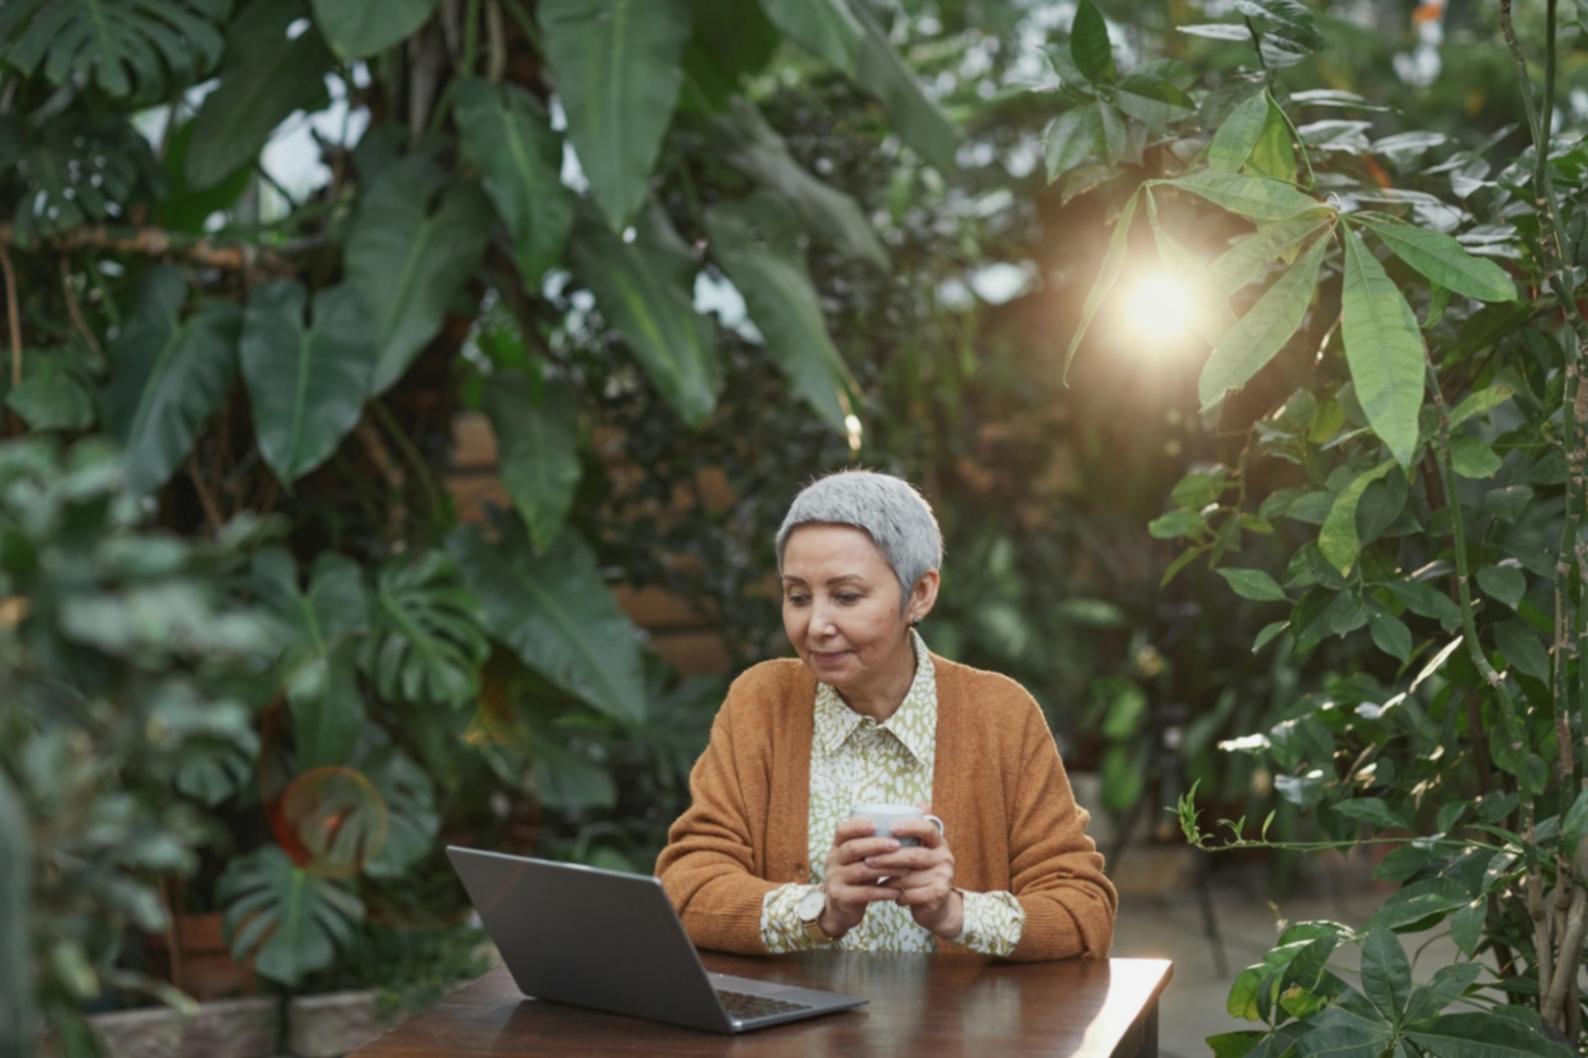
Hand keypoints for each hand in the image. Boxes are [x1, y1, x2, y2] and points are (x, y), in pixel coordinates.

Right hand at [818, 819, 903, 938]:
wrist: (840, 909)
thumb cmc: (857, 878)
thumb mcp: (859, 860)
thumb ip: (872, 848)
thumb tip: (905, 830)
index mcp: (837, 847)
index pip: (842, 830)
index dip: (858, 826)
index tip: (876, 825)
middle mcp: (832, 860)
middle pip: (852, 848)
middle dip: (876, 845)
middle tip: (897, 845)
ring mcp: (834, 879)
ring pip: (861, 870)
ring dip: (885, 868)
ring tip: (905, 869)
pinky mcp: (841, 897)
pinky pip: (864, 893)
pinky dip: (883, 892)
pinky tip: (898, 891)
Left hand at [863, 814, 962, 939]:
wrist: (935, 904)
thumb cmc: (919, 873)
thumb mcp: (919, 850)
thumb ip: (916, 831)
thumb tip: (919, 803)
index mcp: (939, 842)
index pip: (928, 828)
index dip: (910, 827)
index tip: (891, 828)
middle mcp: (945, 857)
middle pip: (914, 855)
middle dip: (888, 858)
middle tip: (868, 860)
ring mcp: (944, 876)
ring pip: (910, 877)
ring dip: (889, 879)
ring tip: (874, 880)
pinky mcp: (939, 894)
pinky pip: (913, 893)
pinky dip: (898, 895)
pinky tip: (889, 895)